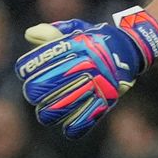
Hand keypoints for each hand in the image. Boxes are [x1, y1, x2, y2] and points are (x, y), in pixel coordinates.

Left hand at [14, 6, 157, 139]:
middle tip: (34, 93)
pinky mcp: (106, 101)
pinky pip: (81, 122)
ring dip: (47, 113)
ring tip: (46, 112)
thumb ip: (52, 33)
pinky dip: (72, 127)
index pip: (37, 61)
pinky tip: (67, 124)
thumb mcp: (76, 30)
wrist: (131, 49)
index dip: (26, 68)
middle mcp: (83, 65)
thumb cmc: (95, 40)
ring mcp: (95, 85)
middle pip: (41, 87)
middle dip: (33, 92)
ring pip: (56, 109)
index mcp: (74, 46)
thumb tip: (30, 35)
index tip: (26, 72)